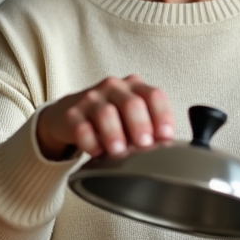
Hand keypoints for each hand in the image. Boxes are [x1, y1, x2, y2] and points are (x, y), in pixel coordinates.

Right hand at [36, 75, 174, 159]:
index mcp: (135, 87)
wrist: (71, 116)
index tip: (166, 136)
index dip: (163, 116)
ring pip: (106, 113)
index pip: (154, 96)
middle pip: (132, 103)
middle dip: (140, 125)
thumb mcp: (133, 118)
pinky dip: (90, 142)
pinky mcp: (72, 113)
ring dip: (114, 134)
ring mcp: (92, 98)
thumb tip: (168, 148)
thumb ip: (151, 128)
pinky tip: (96, 152)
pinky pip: (81, 127)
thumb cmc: (111, 119)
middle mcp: (114, 88)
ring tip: (118, 151)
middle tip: (143, 144)